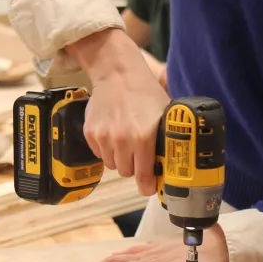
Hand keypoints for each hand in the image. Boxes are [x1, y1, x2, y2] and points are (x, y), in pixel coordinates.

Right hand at [69, 28, 171, 195]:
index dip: (147, 185)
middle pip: (127, 172)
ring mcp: (103, 137)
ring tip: (125, 140)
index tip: (149, 187)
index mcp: (143, 138)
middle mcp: (121, 140)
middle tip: (139, 154)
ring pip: (112, 165)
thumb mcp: (164, 115)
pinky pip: (99, 154)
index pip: (143, 176)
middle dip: (134, 166)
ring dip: (119, 158)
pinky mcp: (90, 133)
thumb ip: (166, 140)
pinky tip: (113, 133)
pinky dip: (106, 149)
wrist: (117, 74)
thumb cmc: (145, 93)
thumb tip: (173, 164)